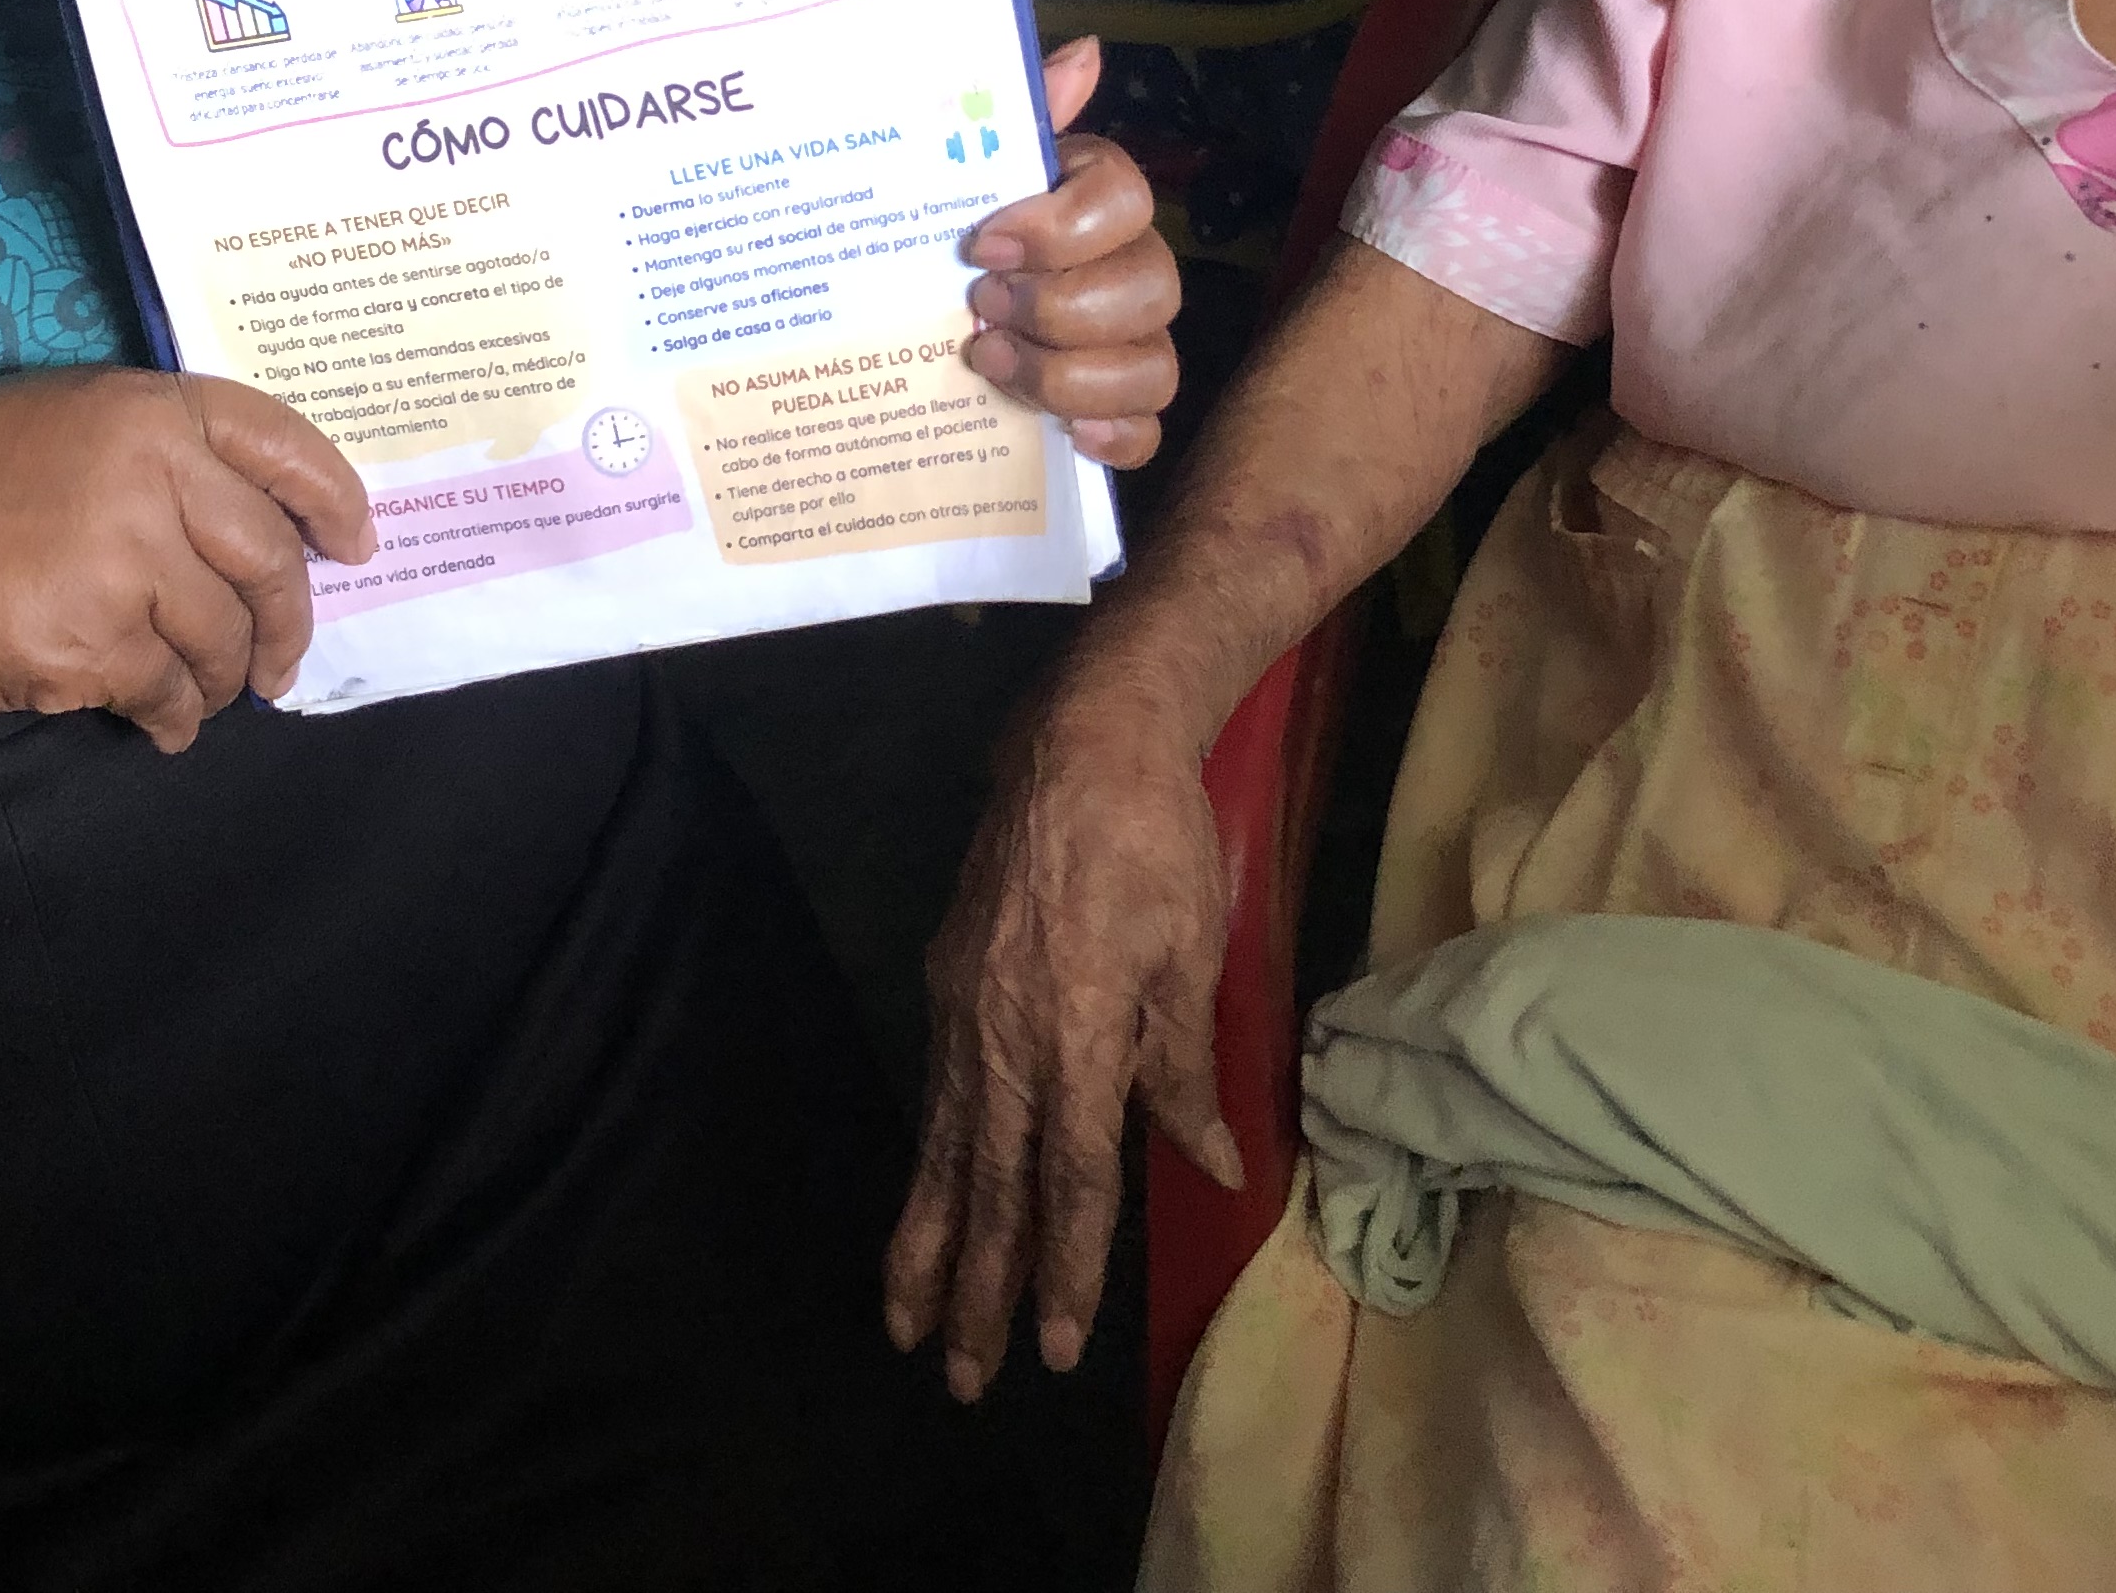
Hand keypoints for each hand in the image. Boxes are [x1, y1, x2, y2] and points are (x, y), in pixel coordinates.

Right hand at [0, 368, 376, 753]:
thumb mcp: (58, 423)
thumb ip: (154, 455)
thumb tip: (251, 521)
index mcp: (146, 410)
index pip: (282, 443)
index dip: (334, 497)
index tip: (357, 543)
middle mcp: (148, 476)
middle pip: (269, 559)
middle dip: (288, 619)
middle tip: (281, 658)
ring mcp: (122, 563)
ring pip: (224, 637)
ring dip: (227, 679)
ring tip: (209, 693)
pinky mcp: (90, 645)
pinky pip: (169, 692)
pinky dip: (175, 717)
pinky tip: (162, 723)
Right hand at [886, 668, 1243, 1398]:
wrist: (1080, 739)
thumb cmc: (1155, 842)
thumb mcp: (1192, 958)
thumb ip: (1184, 1071)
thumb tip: (1207, 1166)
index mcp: (1073, 1036)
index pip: (1070, 1180)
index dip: (1067, 1268)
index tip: (1060, 1345)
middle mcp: (1002, 1037)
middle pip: (987, 1186)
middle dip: (974, 1288)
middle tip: (962, 1376)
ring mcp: (963, 1009)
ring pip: (944, 1149)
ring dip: (929, 1242)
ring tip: (908, 1320)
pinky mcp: (948, 981)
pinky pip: (939, 1096)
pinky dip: (929, 1163)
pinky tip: (930, 1199)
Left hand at [959, 37, 1182, 465]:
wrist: (909, 314)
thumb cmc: (947, 231)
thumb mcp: (963, 167)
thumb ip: (1020, 113)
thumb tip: (1085, 53)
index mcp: (1095, 201)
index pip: (1127, 199)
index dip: (1061, 227)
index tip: (982, 244)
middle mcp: (1130, 268)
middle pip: (1150, 289)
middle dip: (1059, 307)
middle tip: (980, 309)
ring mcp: (1132, 344)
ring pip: (1154, 367)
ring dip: (1069, 375)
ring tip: (989, 365)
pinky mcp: (1118, 411)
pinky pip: (1148, 432)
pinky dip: (1114, 437)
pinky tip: (1067, 435)